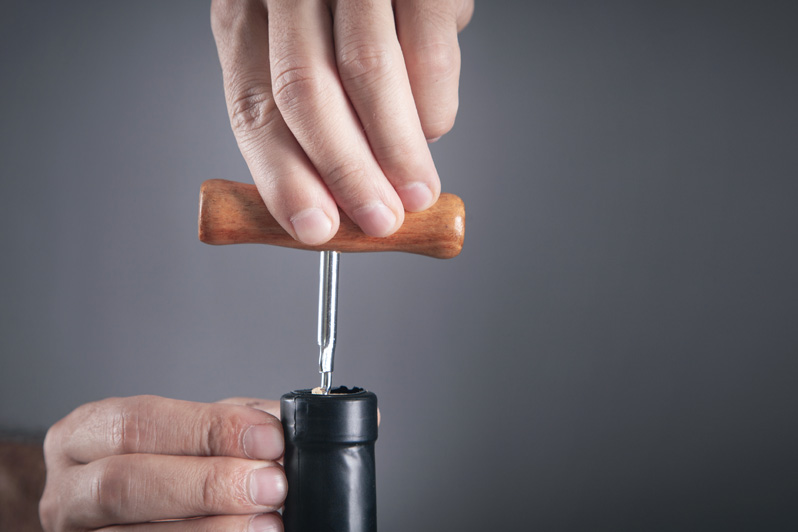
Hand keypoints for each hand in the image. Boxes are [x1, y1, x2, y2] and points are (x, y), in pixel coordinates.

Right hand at [39, 395, 285, 530]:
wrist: (161, 514)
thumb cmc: (176, 466)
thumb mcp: (197, 434)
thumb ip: (232, 424)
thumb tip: (280, 426)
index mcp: (84, 436)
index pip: (137, 422)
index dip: (206, 429)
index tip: (268, 438)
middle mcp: (67, 491)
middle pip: (125, 482)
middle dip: (207, 483)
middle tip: (271, 483)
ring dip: (213, 528)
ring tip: (269, 521)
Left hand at [210, 0, 473, 244]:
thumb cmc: (347, 12)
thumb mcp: (305, 47)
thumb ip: (310, 114)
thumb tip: (331, 202)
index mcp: (248, 11)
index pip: (253, 103)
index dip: (283, 176)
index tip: (314, 228)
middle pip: (304, 91)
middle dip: (345, 173)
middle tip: (378, 220)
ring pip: (369, 74)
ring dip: (397, 151)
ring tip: (415, 192)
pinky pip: (429, 53)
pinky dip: (434, 107)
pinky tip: (431, 127)